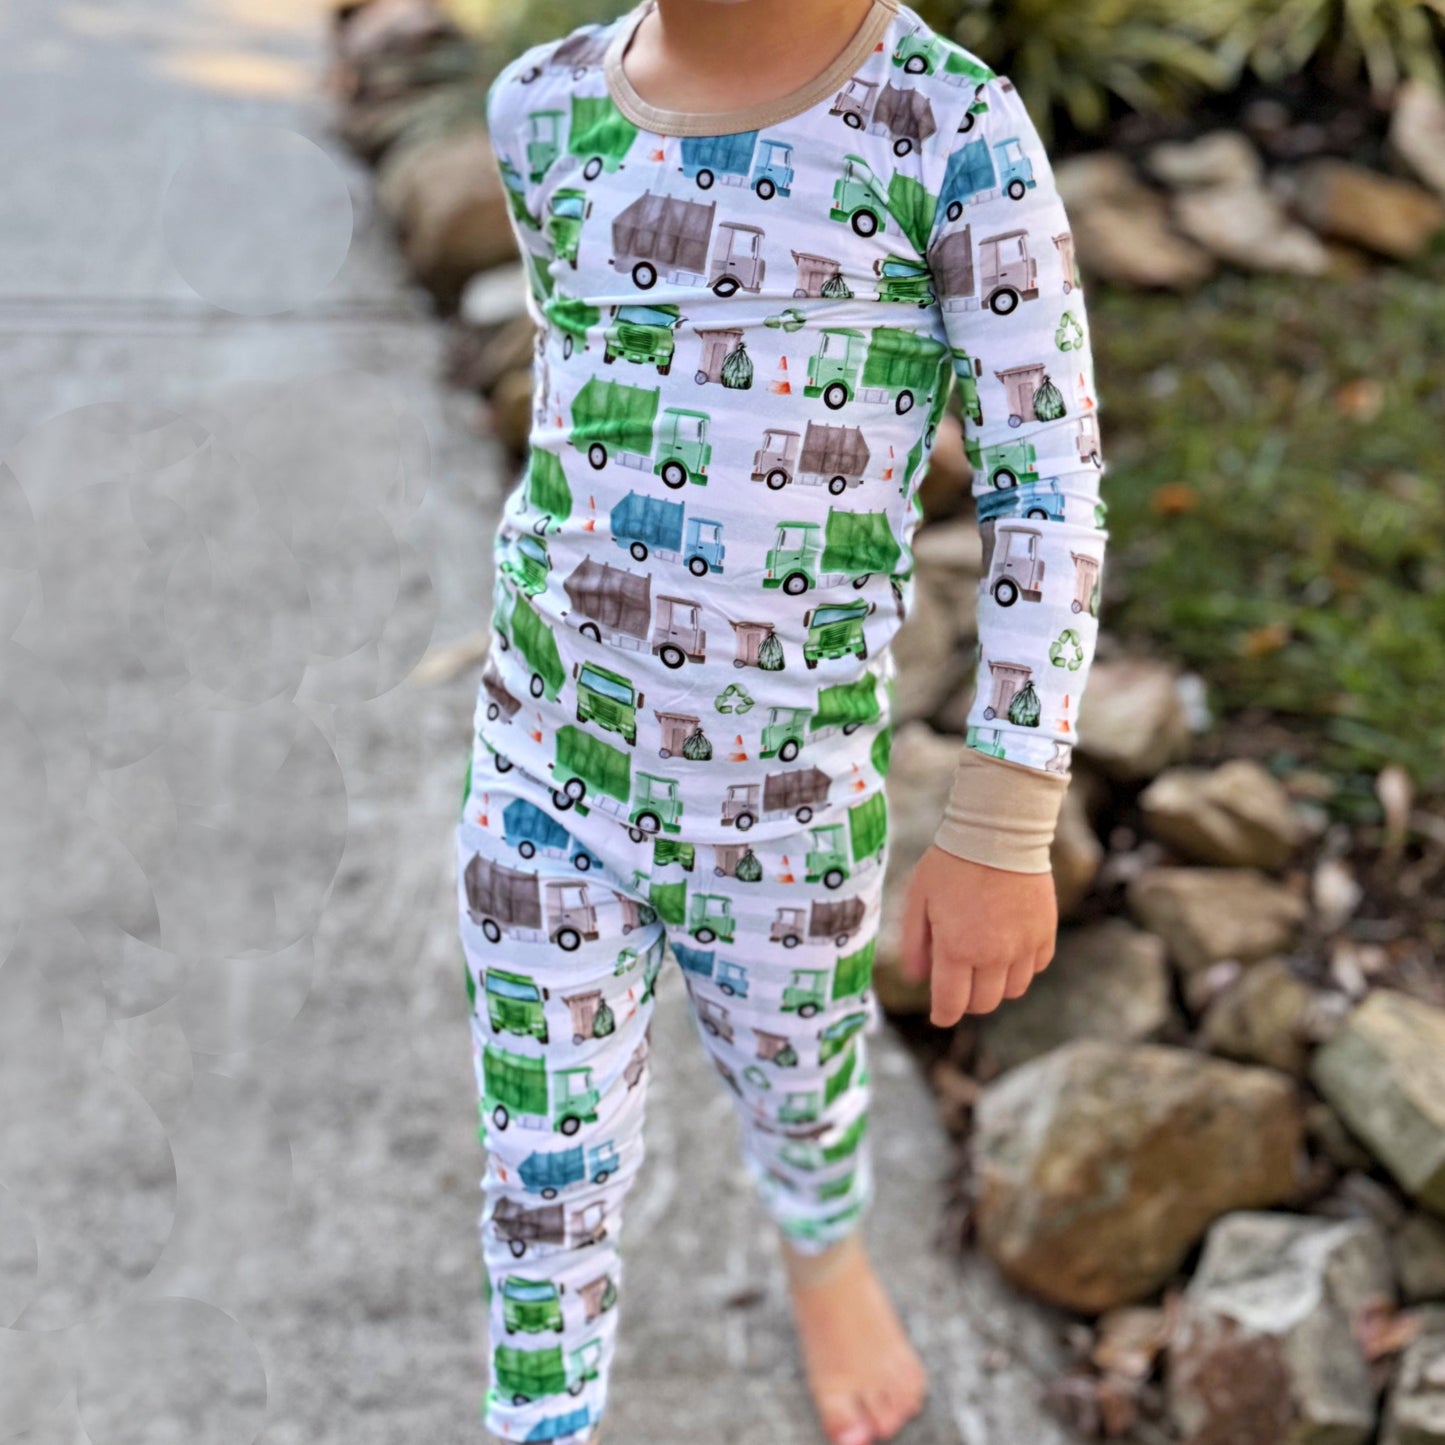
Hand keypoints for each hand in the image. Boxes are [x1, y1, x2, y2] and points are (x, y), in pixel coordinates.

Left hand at [900, 845, 1057, 1027]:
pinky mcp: (1045, 933)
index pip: (952, 1004)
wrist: (998, 832)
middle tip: (959, 980)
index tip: (940, 1014)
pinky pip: (1036, 967)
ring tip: (983, 961)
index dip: (943, 1015)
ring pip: (1012, 991)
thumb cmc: (950, 863)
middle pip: (983, 1003)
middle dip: (967, 999)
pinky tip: (1009, 946)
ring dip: (995, 985)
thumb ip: (914, 943)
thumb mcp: (918, 899)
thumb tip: (916, 979)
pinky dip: (1022, 966)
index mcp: (956, 949)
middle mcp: (992, 955)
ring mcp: (1023, 946)